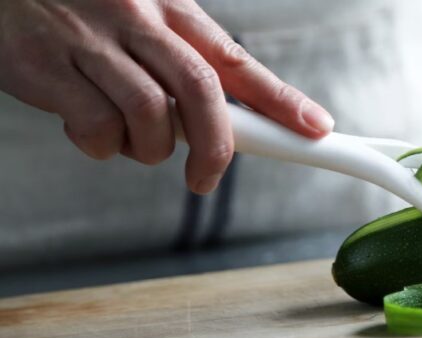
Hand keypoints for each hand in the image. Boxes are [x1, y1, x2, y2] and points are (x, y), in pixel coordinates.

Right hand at [0, 0, 334, 193]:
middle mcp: (134, 20)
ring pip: (151, 115)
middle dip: (217, 146)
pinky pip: (96, 126)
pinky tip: (87, 129)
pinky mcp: (45, 67)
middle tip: (205, 178)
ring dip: (150, 148)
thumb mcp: (136, 18)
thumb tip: (227, 120)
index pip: (236, 60)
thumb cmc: (74, 8)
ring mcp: (90, 42)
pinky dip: (101, 145)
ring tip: (130, 140)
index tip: (316, 128)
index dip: (281, 99)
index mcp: (166, 8)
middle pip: (203, 91)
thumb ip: (177, 61)